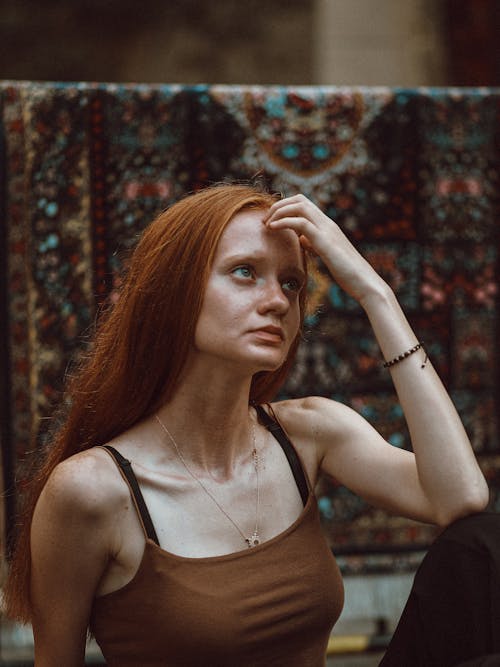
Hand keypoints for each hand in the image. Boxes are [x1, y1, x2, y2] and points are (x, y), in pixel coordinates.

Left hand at [265, 194, 387, 305]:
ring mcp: (327, 230)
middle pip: (300, 199)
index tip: (272, 220)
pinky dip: (283, 222)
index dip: (285, 208)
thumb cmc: (348, 274)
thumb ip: (314, 244)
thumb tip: (302, 239)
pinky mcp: (325, 242)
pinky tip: (272, 228)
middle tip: (265, 220)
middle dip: (279, 206)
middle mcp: (328, 224)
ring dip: (278, 211)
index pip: (304, 204)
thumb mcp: (327, 255)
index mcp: (328, 226)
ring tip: (266, 223)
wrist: (365, 284)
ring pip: (299, 206)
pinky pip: (301, 223)